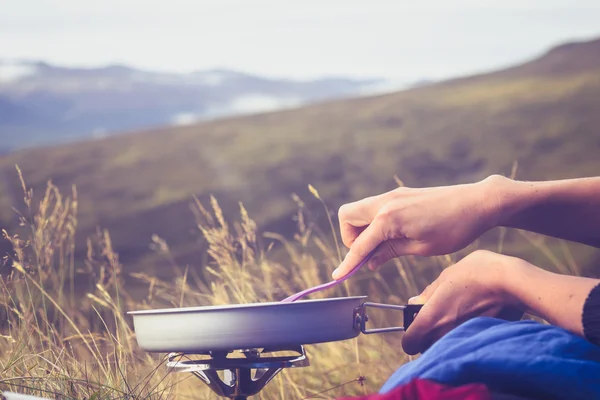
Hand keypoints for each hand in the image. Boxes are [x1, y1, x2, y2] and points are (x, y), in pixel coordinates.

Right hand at [332, 175, 507, 278]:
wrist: (478, 202)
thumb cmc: (454, 229)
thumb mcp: (421, 248)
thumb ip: (389, 252)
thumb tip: (369, 262)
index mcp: (389, 218)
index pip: (360, 245)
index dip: (348, 264)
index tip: (338, 277)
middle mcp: (385, 203)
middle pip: (347, 217)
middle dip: (350, 237)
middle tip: (369, 253)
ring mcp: (392, 196)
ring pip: (360, 210)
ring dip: (362, 229)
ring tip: (383, 247)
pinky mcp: (400, 195)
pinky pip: (375, 208)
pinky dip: (374, 223)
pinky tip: (392, 236)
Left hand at [401, 250, 525, 354]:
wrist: (512, 282)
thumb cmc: (475, 273)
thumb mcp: (445, 276)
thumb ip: (428, 293)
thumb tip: (415, 302)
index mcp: (430, 320)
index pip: (409, 344)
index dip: (410, 337)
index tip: (417, 327)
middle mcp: (443, 335)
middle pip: (427, 348)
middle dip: (429, 338)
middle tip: (440, 319)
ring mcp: (462, 340)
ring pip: (447, 347)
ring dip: (448, 337)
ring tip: (460, 317)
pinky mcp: (480, 341)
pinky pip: (466, 344)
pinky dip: (467, 337)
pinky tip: (476, 319)